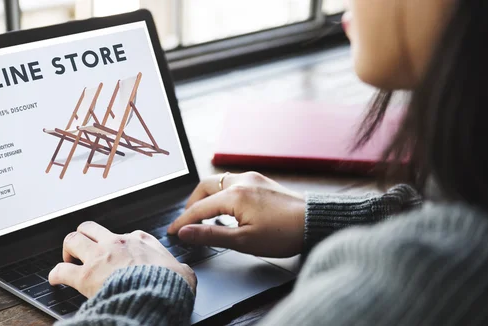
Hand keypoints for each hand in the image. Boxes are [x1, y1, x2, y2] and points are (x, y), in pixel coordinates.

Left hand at [49, 221, 196, 297]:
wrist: (157, 296)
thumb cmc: (169, 285)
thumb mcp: (183, 272)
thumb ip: (180, 268)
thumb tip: (184, 273)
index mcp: (140, 240)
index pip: (124, 234)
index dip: (118, 244)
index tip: (118, 253)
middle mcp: (116, 243)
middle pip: (90, 227)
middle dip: (84, 236)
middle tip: (83, 248)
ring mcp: (99, 257)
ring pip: (72, 239)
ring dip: (68, 249)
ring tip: (68, 258)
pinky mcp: (86, 276)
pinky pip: (61, 270)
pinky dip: (56, 274)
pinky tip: (55, 279)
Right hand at [167, 172, 304, 257]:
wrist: (315, 222)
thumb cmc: (284, 234)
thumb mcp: (244, 241)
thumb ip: (211, 235)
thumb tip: (185, 232)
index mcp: (234, 195)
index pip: (199, 208)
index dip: (183, 221)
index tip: (172, 232)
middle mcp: (241, 181)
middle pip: (205, 187)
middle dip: (192, 203)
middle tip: (188, 222)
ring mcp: (252, 178)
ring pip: (219, 182)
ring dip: (207, 197)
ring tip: (205, 216)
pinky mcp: (261, 181)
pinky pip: (233, 182)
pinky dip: (222, 193)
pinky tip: (226, 208)